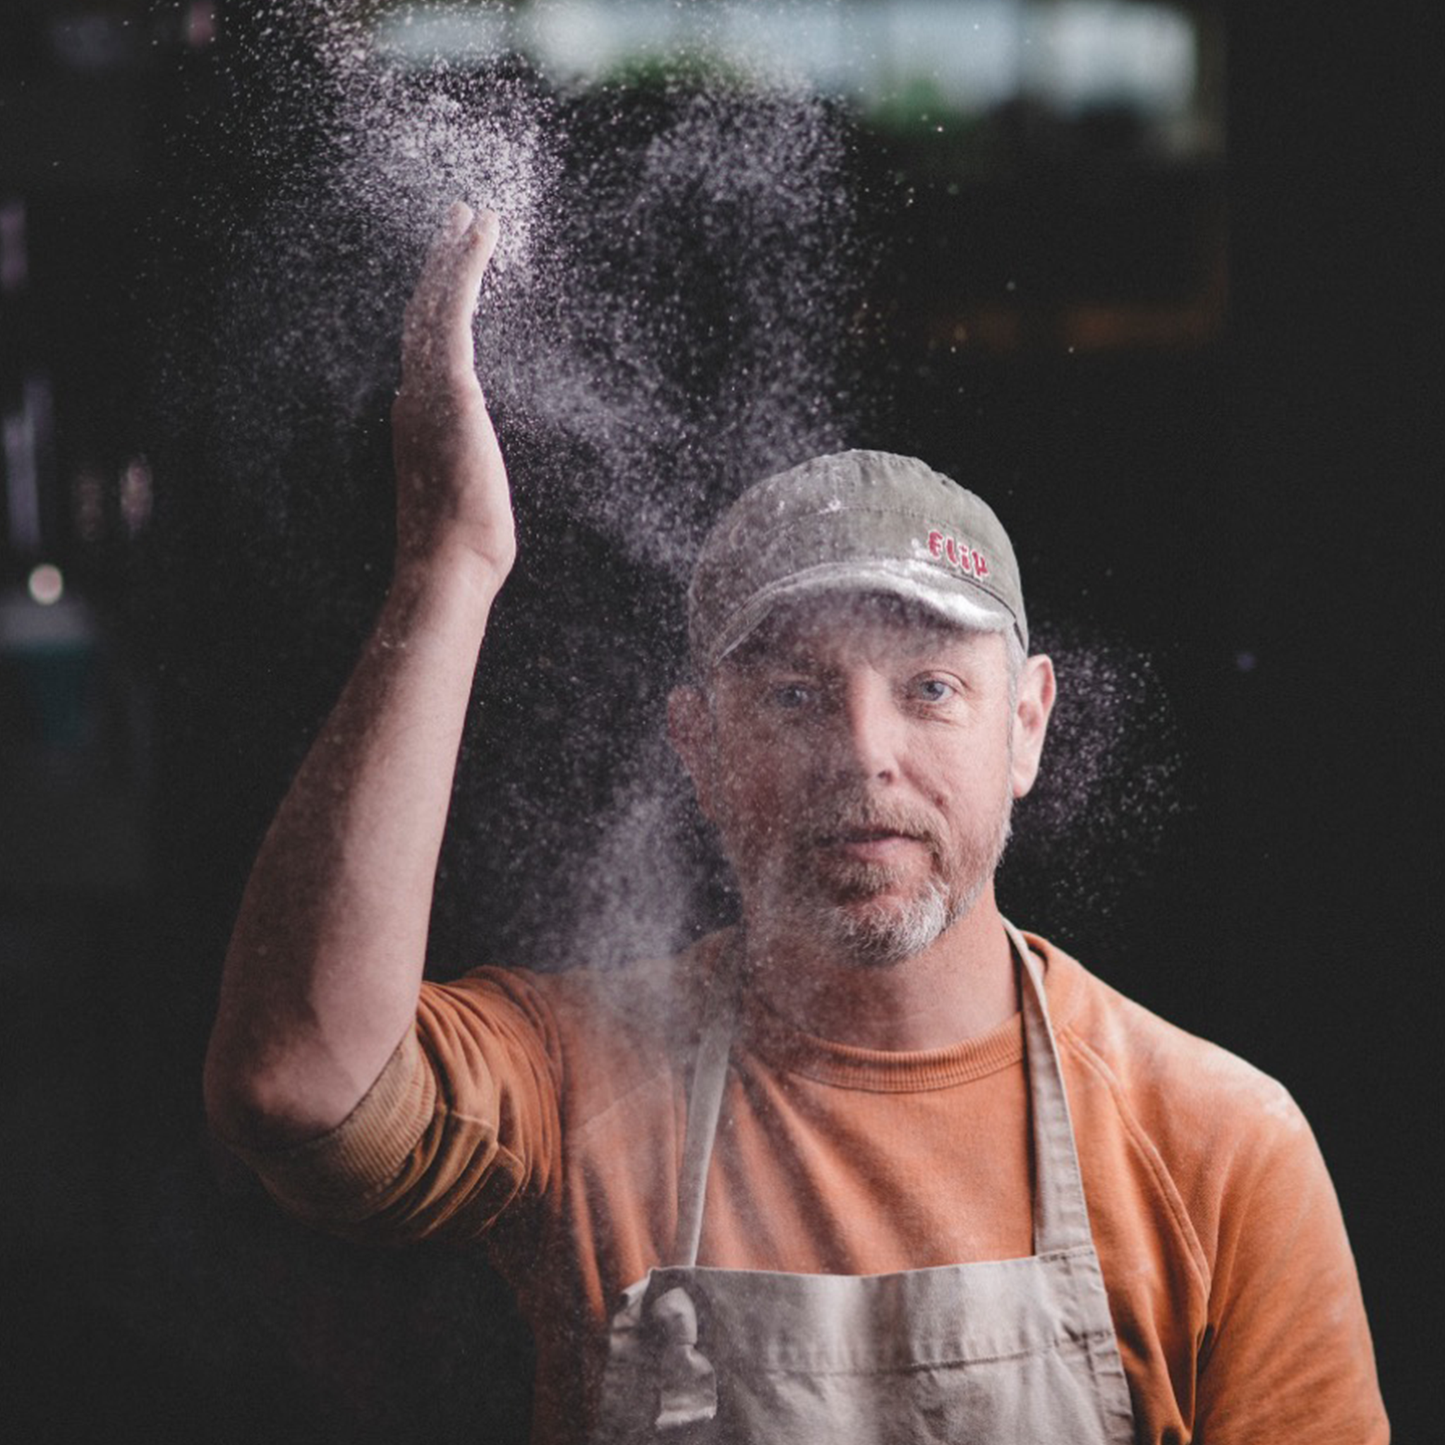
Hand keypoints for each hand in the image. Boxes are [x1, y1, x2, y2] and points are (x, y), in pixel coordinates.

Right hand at [391, 202, 515, 583]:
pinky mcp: (452, 388)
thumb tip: (472, 459)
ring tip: (473, 215)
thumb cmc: (461, 548)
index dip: (435, 306)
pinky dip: (465, 271)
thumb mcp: (462, 495)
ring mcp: (427, 390)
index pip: (425, 348)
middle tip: (458, 220)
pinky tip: (479, 238)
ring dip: (455, 255)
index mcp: (415, 419)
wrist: (448, 565)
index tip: (449, 276)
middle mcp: (413, 396)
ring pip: (436, 304)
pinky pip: (455, 313)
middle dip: (441, 265)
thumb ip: (461, 463)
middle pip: (423, 314)